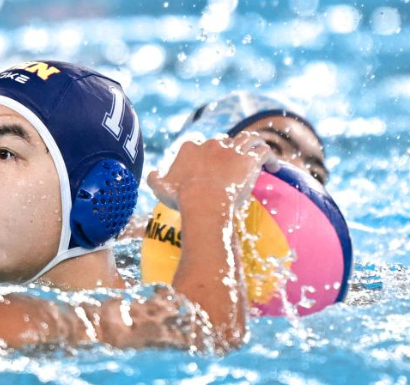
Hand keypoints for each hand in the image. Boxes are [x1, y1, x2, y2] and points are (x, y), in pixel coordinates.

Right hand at [147, 132, 273, 210]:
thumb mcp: (160, 188)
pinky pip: (264, 151)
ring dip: (255, 144)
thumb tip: (153, 174)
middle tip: (234, 161)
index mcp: (190, 148)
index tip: (207, 164)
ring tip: (260, 152)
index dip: (203, 153)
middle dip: (229, 148)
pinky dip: (271, 157)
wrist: (202, 201)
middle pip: (224, 140)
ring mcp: (232, 150)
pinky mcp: (249, 160)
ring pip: (248, 138)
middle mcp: (212, 144)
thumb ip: (154, 179)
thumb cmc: (181, 197)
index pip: (197, 144)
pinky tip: (275, 166)